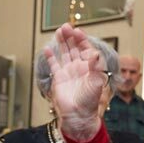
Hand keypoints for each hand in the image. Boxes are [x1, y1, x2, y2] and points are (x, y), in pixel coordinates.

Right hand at [45, 23, 105, 140]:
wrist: (78, 115)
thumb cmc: (90, 101)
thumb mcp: (96, 82)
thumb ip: (96, 67)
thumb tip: (95, 53)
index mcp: (90, 67)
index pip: (86, 48)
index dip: (82, 39)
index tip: (77, 31)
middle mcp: (80, 67)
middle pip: (75, 48)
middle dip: (71, 37)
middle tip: (66, 26)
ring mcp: (69, 72)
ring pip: (65, 53)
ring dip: (62, 42)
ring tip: (59, 31)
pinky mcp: (59, 78)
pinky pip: (54, 64)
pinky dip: (51, 57)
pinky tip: (48, 48)